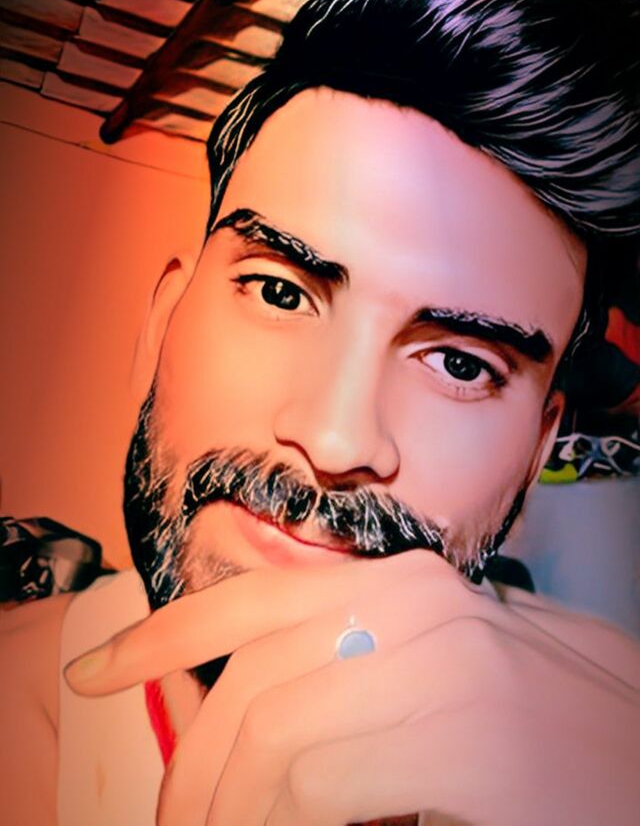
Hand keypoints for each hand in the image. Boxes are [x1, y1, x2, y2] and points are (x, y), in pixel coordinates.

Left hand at [65, 550, 639, 825]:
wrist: (632, 745)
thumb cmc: (525, 718)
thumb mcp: (419, 667)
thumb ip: (334, 660)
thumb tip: (224, 694)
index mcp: (395, 584)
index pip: (249, 600)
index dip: (161, 633)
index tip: (99, 668)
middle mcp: (415, 607)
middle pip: (246, 682)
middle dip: (191, 766)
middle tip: (179, 823)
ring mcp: (446, 666)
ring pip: (270, 738)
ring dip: (226, 807)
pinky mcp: (472, 740)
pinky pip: (318, 787)